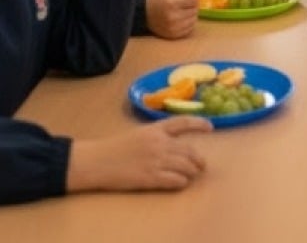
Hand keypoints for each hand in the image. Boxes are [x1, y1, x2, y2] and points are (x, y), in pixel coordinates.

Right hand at [67, 117, 211, 192]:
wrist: (96, 161)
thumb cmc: (114, 148)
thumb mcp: (138, 134)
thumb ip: (157, 136)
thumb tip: (174, 144)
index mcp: (155, 129)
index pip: (183, 123)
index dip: (199, 124)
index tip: (210, 127)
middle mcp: (160, 143)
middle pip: (190, 150)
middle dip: (199, 159)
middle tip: (201, 165)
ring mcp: (156, 160)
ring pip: (186, 166)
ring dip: (192, 172)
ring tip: (191, 175)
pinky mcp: (151, 177)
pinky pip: (176, 180)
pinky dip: (181, 182)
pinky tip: (180, 183)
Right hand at [145, 0, 198, 39]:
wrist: (143, 14)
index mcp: (171, 3)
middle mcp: (173, 17)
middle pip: (195, 9)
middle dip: (192, 4)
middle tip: (184, 2)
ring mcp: (174, 27)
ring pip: (194, 19)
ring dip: (191, 13)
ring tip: (182, 10)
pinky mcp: (174, 35)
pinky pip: (190, 28)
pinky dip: (189, 22)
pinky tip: (181, 18)